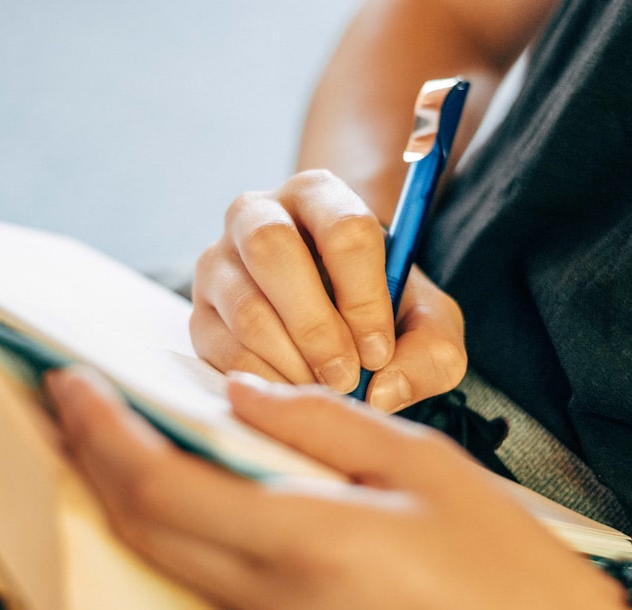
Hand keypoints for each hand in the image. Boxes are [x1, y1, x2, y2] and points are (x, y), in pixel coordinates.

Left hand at [46, 366, 631, 609]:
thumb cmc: (499, 554)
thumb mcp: (420, 461)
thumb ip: (320, 421)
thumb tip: (237, 396)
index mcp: (311, 545)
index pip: (163, 489)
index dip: (103, 435)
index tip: (71, 385)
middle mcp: (279, 608)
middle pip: (146, 531)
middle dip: (95, 462)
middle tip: (74, 405)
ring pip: (175, 564)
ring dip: (140, 499)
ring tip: (131, 439)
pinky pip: (219, 591)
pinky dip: (192, 537)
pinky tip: (203, 498)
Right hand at [190, 169, 465, 412]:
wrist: (333, 313)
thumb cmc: (382, 309)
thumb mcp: (428, 324)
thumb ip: (432, 352)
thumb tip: (382, 390)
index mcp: (321, 195)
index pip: (344, 228)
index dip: (365, 297)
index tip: (379, 351)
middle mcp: (258, 213)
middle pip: (273, 248)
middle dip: (316, 325)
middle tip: (346, 376)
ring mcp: (219, 261)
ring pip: (246, 307)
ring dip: (292, 360)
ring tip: (325, 387)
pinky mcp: (199, 312)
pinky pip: (223, 348)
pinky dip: (265, 380)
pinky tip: (295, 391)